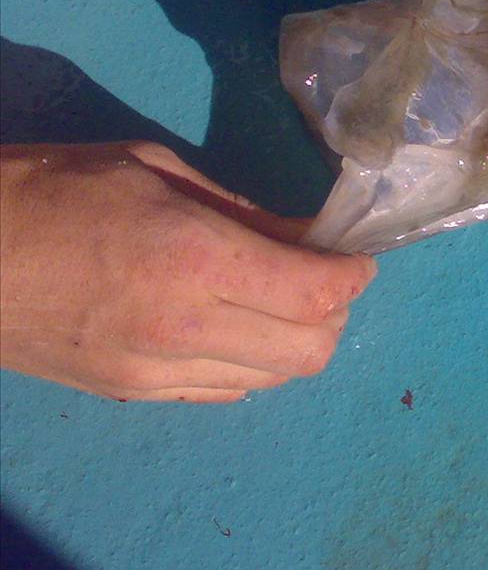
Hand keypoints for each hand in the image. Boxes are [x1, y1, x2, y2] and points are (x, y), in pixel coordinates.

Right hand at [0, 142, 375, 402]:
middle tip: (322, 280)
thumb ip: (242, 212)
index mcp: (194, 260)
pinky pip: (224, 394)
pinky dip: (250, 366)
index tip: (355, 259)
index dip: (353, 277)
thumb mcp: (154, 173)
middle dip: (334, 314)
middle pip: (310, 351)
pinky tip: (233, 329)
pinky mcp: (130, 396)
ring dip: (295, 344)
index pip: (316, 294)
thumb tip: (308, 238)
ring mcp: (155, 373)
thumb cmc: (49, 189)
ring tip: (280, 303)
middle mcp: (185, 328)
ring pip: (273, 381)